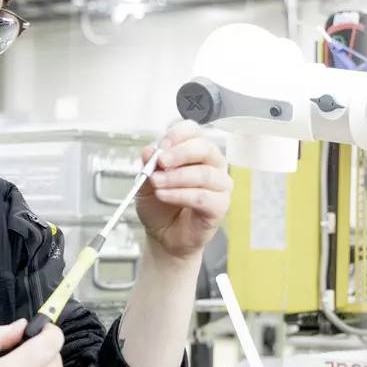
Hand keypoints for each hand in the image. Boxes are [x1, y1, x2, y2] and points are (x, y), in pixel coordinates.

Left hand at [135, 119, 232, 262]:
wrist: (163, 235)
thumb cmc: (160, 206)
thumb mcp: (146, 182)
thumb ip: (148, 165)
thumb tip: (149, 150)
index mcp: (195, 152)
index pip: (194, 131)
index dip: (178, 135)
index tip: (161, 146)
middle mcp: (212, 165)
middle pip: (205, 148)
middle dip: (180, 153)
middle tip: (160, 162)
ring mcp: (219, 185)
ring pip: (205, 174)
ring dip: (177, 177)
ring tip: (157, 183)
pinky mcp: (219, 206)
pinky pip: (203, 197)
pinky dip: (180, 194)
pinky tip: (165, 195)